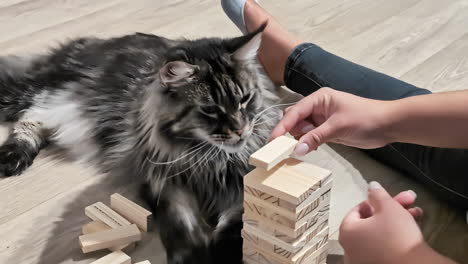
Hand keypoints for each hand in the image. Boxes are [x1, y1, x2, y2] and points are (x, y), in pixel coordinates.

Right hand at [270, 88, 393, 154]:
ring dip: (298, 140)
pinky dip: (307, 144)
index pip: (294, 112)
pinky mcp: (327, 130)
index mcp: (319, 98)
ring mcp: (322, 119)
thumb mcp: (338, 127)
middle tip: (287, 148)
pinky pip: (310, 137)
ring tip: (300, 149)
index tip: (272, 141)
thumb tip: (296, 149)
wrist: (388, 125)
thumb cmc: (366, 118)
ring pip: (301, 130)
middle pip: (294, 120)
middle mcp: (318, 107)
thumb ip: (315, 138)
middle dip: (289, 133)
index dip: (282, 126)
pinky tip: (307, 150)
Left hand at [339, 182, 426, 263]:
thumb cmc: (397, 234)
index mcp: (347, 231)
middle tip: (408, 200)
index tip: (389, 198)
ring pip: (379, 232)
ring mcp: (362, 259)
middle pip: (371, 220)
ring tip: (416, 212)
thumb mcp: (388, 207)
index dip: (375, 201)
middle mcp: (350, 247)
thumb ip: (377, 194)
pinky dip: (395, 236)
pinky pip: (383, 246)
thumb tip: (371, 185)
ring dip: (397, 219)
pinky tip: (413, 227)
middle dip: (392, 208)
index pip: (357, 209)